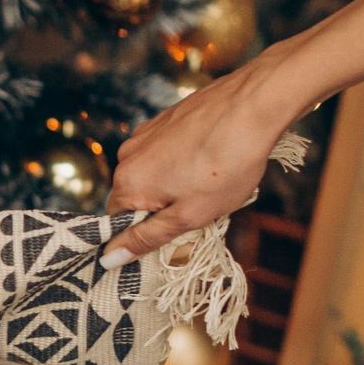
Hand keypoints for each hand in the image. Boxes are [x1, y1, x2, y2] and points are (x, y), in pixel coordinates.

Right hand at [104, 55, 303, 265]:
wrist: (255, 105)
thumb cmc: (227, 164)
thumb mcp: (189, 215)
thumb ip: (147, 238)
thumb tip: (108, 259)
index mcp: (128, 183)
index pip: (117, 224)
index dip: (145, 235)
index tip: (176, 235)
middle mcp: (127, 155)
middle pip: (135, 198)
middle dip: (163, 209)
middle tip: (200, 210)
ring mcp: (146, 133)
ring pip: (152, 175)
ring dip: (174, 186)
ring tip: (211, 182)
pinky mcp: (164, 119)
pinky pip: (164, 153)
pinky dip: (182, 162)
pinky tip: (211, 160)